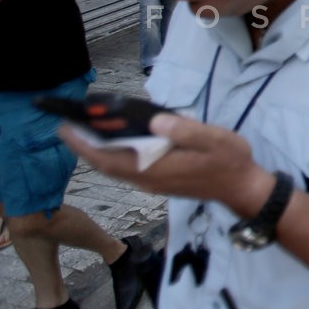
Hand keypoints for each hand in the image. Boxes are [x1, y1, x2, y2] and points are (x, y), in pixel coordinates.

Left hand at [60, 113, 266, 209]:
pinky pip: (126, 169)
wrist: (242, 189)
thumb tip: (156, 119)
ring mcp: (152, 183)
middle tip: (68, 123)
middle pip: (107, 164)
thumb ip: (186, 129)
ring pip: (115, 168)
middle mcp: (148, 178)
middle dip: (85, 145)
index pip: (111, 158)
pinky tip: (115, 141)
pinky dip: (113, 155)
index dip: (85, 144)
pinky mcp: (158, 181)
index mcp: (157, 167)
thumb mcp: (214, 139)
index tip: (66, 127)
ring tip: (86, 129)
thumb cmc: (230, 161)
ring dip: (97, 151)